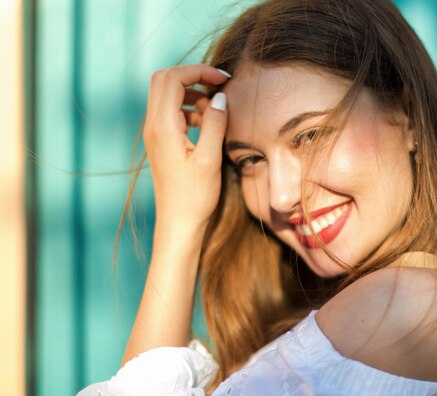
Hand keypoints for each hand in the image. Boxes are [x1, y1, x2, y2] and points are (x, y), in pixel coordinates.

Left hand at [143, 64, 229, 232]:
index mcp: (163, 127)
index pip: (173, 78)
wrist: (178, 223)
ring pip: (166, 94)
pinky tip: (207, 123)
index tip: (223, 79)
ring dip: (191, 92)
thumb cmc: (195, 196)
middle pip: (164, 80)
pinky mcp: (160, 142)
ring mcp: (154, 134)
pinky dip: (189, 108)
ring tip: (216, 108)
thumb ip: (214, 123)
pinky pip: (171, 112)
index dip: (198, 71)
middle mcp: (153, 126)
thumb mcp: (210, 158)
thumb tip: (219, 97)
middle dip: (192, 76)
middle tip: (218, 85)